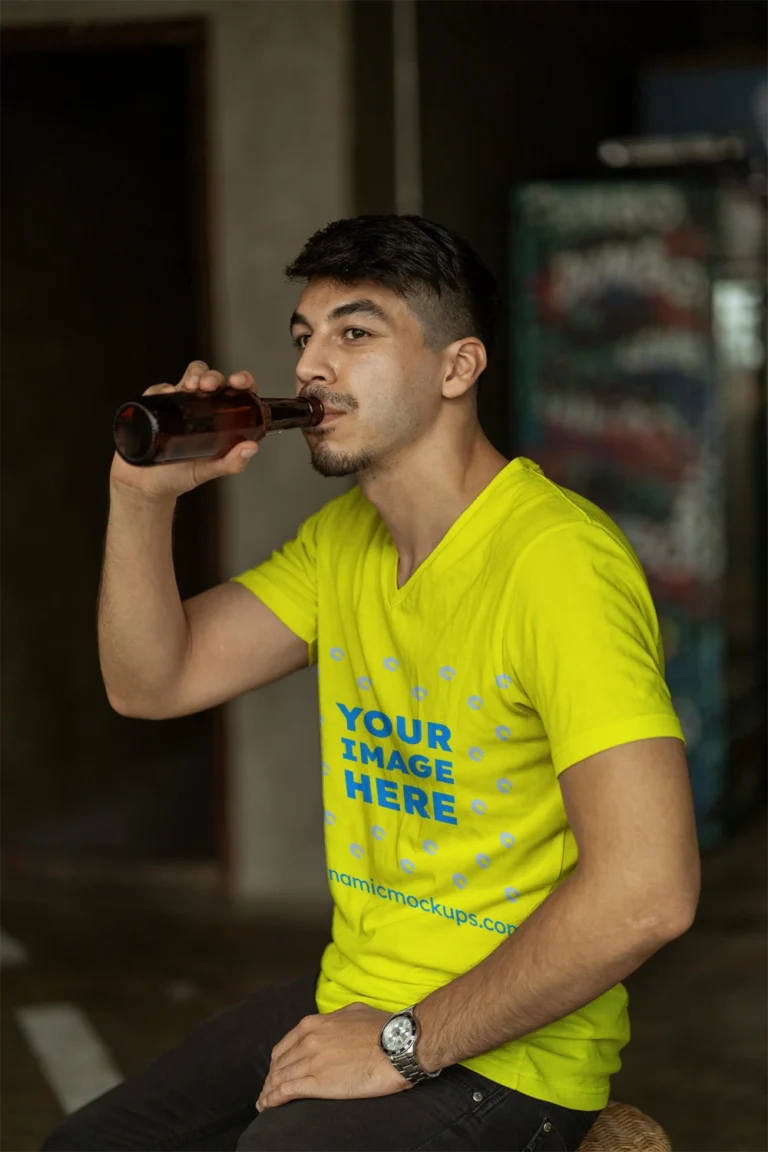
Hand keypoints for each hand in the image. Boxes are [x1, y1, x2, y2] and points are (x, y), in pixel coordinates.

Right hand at [110, 360, 259, 499]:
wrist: (146, 485)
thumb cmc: (179, 476)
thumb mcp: (209, 471)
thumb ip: (231, 463)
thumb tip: (251, 447)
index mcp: (219, 419)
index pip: (236, 393)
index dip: (242, 381)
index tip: (239, 382)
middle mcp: (201, 408)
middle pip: (211, 379)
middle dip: (213, 376)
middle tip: (210, 387)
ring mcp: (179, 405)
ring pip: (190, 376)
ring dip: (194, 374)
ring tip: (192, 386)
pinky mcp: (156, 406)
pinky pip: (159, 389)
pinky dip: (163, 388)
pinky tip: (167, 394)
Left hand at [256, 1003, 409, 1111]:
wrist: (397, 1044)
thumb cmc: (382, 1028)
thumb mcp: (353, 1012)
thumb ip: (335, 1019)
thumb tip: (333, 1024)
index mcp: (314, 1024)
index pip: (285, 1046)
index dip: (278, 1061)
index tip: (276, 1071)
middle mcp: (308, 1041)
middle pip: (280, 1063)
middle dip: (271, 1078)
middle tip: (267, 1091)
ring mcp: (312, 1061)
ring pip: (280, 1078)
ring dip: (268, 1092)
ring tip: (263, 1103)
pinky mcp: (319, 1083)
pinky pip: (286, 1091)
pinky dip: (273, 1099)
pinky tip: (268, 1106)